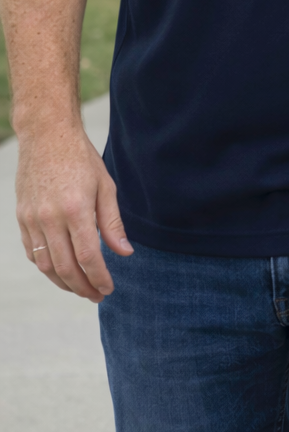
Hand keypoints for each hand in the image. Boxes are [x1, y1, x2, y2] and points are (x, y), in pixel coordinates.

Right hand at [16, 122, 132, 301]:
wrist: (46, 135)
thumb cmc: (81, 159)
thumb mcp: (105, 187)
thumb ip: (112, 223)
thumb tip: (124, 253)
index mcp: (75, 209)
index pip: (88, 257)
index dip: (99, 278)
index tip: (108, 289)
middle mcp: (50, 217)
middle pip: (65, 267)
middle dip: (83, 287)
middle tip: (97, 296)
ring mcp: (32, 218)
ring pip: (45, 265)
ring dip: (63, 283)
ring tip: (80, 288)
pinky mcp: (21, 217)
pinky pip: (32, 252)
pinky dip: (46, 267)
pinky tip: (60, 270)